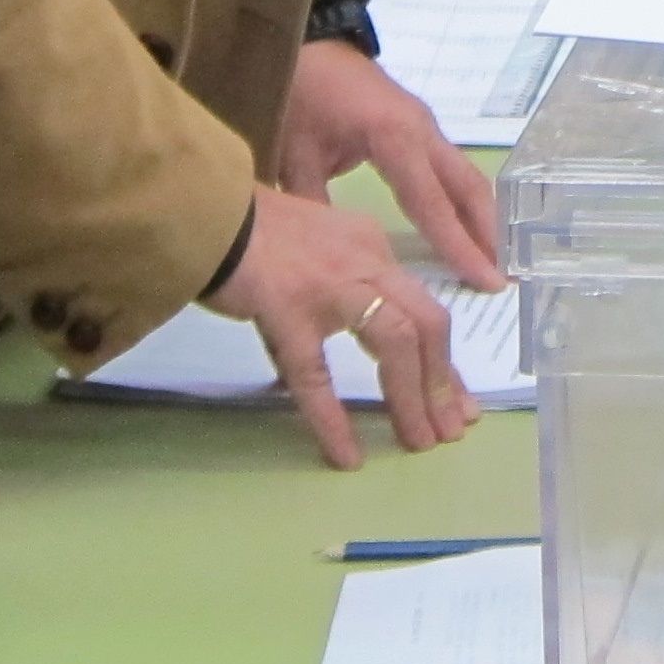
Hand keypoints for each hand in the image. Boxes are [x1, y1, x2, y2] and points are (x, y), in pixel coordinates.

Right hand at [207, 184, 475, 467]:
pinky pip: (317, 374)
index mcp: (373, 250)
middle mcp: (365, 263)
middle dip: (442, 383)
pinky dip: (334, 419)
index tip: (458, 402)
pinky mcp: (286, 312)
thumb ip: (347, 287)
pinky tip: (345, 454)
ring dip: (411, 397)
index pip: (425, 309)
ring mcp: (328, 287)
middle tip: (450, 431)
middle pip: (426, 325)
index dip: (445, 361)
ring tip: (419, 442)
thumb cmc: (254, 231)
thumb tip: (362, 342)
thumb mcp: (322, 247)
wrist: (205, 208)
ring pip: (393, 341)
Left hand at [279, 36, 501, 289]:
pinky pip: (452, 168)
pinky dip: (465, 200)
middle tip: (504, 278)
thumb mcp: (294, 155)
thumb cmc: (300, 93)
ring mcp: (426, 125)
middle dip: (488, 233)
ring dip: (483, 217)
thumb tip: (326, 260)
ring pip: (466, 177)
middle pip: (468, 187)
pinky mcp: (421, 125)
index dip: (459, 245)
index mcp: (394, 138)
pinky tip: (466, 227)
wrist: (307, 39)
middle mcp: (422, 131)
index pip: (433, 203)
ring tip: (494, 260)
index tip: (487, 281)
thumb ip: (315, 207)